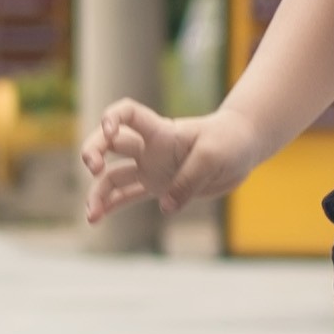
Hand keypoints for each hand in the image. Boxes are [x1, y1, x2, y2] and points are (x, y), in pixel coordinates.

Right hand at [81, 98, 247, 225]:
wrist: (242, 148)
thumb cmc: (228, 142)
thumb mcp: (213, 157)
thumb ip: (187, 181)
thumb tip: (165, 207)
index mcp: (161, 131)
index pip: (127, 114)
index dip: (112, 118)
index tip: (108, 130)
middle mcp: (149, 148)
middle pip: (110, 144)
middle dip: (93, 151)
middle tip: (93, 168)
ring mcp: (151, 168)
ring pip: (113, 176)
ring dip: (98, 192)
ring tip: (91, 215)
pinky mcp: (158, 187)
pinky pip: (127, 196)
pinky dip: (111, 206)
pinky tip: (95, 219)